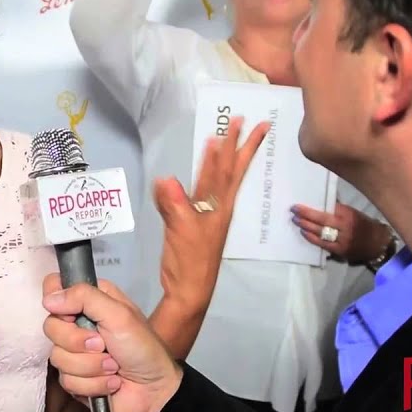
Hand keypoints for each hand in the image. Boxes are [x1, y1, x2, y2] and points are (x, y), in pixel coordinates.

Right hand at [42, 275, 181, 411]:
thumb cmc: (143, 347)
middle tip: (103, 345)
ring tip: (114, 367)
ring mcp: (74, 351)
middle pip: (50, 326)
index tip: (72, 316)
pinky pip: (67, 380)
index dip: (56, 302)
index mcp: (89, 300)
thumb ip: (84, 298)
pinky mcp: (74, 377)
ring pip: (58, 357)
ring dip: (91, 366)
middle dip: (79, 342)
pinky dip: (93, 383)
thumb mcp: (119, 315)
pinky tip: (111, 383)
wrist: (154, 390)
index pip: (53, 287)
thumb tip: (48, 299)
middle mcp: (78, 322)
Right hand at [157, 116, 269, 310]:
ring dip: (221, 159)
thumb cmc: (190, 261)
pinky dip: (196, 180)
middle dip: (237, 145)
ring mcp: (207, 214)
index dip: (229, 146)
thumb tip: (165, 179)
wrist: (189, 289)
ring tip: (224, 139)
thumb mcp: (182, 231)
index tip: (236, 124)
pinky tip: (190, 173)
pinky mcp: (193, 222)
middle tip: (245, 121)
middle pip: (229, 170)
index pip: (224, 169)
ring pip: (217, 180)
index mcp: (218, 206)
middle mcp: (217, 206)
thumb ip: (175, 205)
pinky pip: (197, 193)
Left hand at [291, 203, 392, 262]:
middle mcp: (345, 226)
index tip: (299, 205)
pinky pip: (323, 244)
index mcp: (348, 214)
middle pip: (322, 220)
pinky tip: (304, 233)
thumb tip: (321, 203)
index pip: (327, 209)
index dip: (311, 208)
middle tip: (294, 211)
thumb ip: (338, 209)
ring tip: (296, 220)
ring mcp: (343, 239)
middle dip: (306, 215)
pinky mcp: (340, 250)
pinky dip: (312, 238)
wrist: (378, 244)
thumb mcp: (354, 213)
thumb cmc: (364, 225)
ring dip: (306, 226)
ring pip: (321, 232)